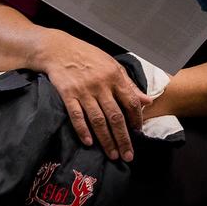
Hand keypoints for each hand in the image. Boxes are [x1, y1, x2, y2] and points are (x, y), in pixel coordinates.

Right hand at [37, 31, 149, 160]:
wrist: (59, 49)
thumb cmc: (89, 57)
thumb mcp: (112, 65)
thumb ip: (129, 84)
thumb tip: (147, 101)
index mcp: (115, 76)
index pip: (130, 102)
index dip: (136, 119)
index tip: (138, 132)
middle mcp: (101, 85)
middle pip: (115, 116)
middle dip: (123, 138)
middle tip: (128, 155)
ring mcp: (83, 91)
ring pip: (98, 120)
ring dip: (106, 140)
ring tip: (113, 155)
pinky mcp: (67, 94)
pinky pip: (77, 116)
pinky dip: (83, 130)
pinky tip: (89, 143)